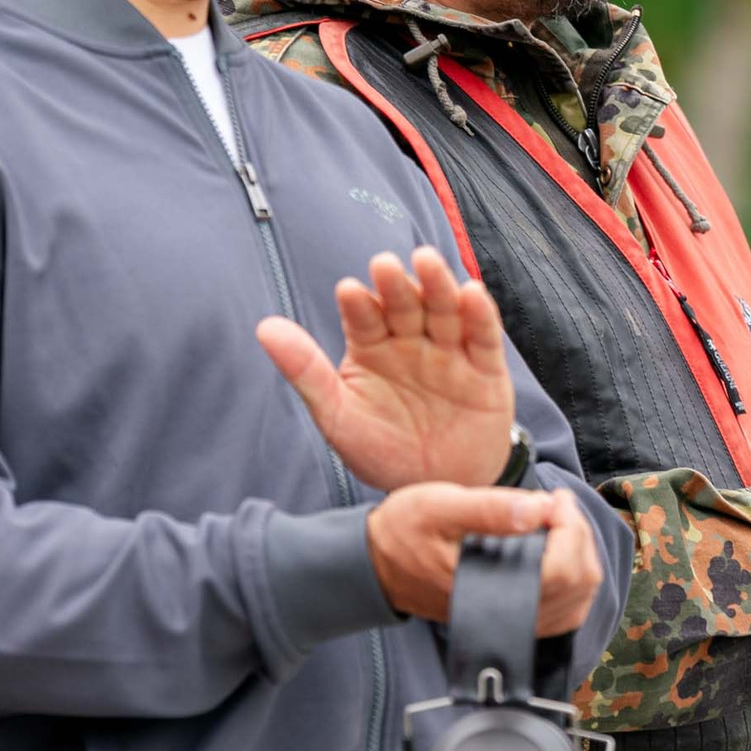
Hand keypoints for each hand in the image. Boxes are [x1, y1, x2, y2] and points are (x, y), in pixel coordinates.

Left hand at [259, 246, 513, 489]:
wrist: (438, 489)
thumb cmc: (383, 452)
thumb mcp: (339, 417)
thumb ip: (306, 371)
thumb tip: (264, 327)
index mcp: (372, 348)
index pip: (364, 317)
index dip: (358, 304)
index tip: (348, 291)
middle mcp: (411, 342)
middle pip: (405, 305)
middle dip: (396, 285)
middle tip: (384, 265)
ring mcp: (449, 353)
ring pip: (444, 311)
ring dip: (438, 285)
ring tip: (427, 261)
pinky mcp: (486, 369)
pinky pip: (484, 337)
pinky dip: (480, 315)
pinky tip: (470, 293)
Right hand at [365, 483, 603, 636]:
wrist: (376, 564)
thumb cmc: (403, 533)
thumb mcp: (438, 507)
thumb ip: (489, 509)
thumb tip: (540, 510)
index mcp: (485, 589)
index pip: (559, 572)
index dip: (570, 529)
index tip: (555, 498)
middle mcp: (502, 615)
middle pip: (577, 585)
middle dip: (579, 535)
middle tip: (557, 503)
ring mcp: (510, 622)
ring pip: (577, 600)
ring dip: (580, 555)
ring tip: (560, 521)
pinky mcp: (511, 620)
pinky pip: (564, 610)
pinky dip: (574, 578)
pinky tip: (560, 548)